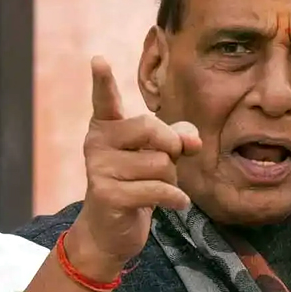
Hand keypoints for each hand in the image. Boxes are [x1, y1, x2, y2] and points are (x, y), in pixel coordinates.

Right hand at [65, 56, 200, 279]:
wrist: (110, 231)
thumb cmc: (136, 185)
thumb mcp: (157, 155)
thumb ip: (177, 137)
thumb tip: (193, 139)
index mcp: (106, 127)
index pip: (104, 100)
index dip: (102, 81)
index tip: (98, 60)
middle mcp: (97, 143)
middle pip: (151, 128)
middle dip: (172, 146)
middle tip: (172, 161)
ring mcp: (100, 169)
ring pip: (160, 163)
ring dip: (172, 179)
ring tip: (158, 188)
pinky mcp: (109, 195)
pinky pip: (158, 189)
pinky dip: (175, 199)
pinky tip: (173, 204)